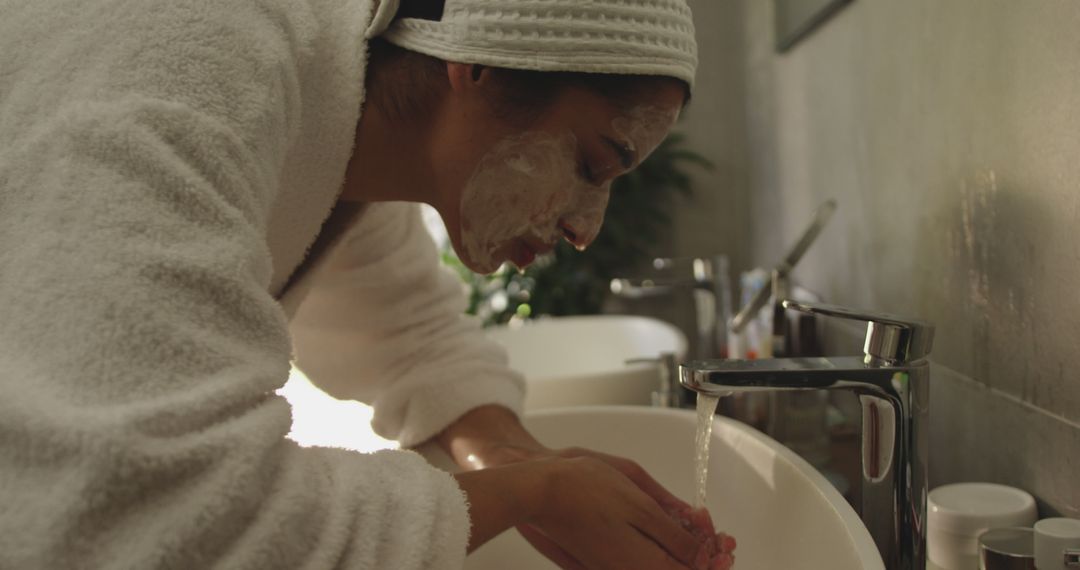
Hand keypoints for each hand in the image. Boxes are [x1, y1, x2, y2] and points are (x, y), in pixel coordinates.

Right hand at [435, 406, 734, 567]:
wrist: (539, 488)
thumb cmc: (584, 489)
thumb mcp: (639, 505)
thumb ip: (673, 533)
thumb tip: (701, 553)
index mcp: (643, 563)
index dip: (714, 559)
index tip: (726, 543)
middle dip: (703, 554)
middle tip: (719, 536)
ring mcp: (612, 566)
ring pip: (658, 565)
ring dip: (683, 549)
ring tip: (695, 526)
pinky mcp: (601, 559)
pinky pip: (640, 559)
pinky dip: (659, 545)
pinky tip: (666, 526)